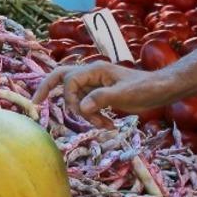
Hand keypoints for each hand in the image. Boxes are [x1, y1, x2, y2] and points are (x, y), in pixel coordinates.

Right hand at [33, 61, 165, 126]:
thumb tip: (81, 107)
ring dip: (84, 114)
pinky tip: (107, 126)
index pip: (69, 80)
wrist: (161, 90)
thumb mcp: (124, 95)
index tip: (66, 109)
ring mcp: (97, 84)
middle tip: (35, 102)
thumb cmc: (145, 89)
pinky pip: (88, 104)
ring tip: (103, 125)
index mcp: (95, 71)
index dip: (63, 95)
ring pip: (77, 96)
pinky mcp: (103, 94)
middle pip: (63, 78)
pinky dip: (93, 116)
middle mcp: (93, 75)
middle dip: (49, 88)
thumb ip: (101, 99)